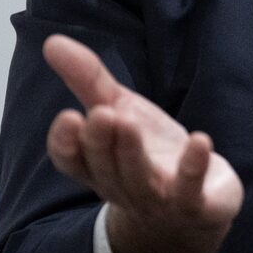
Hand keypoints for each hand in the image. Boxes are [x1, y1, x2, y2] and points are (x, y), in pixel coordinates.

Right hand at [42, 34, 242, 252]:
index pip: (71, 160)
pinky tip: (200, 141)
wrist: (193, 210)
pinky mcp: (195, 204)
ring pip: (140, 179)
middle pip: (105, 167)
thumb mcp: (119, 110)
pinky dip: (194, 167)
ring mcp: (158, 199)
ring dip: (133, 153)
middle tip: (102, 114)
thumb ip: (88, 80)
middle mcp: (122, 185)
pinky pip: (191, 188)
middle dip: (101, 142)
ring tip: (130, 121)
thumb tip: (52, 41)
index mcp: (98, 165)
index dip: (67, 144)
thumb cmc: (146, 155)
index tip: (67, 118)